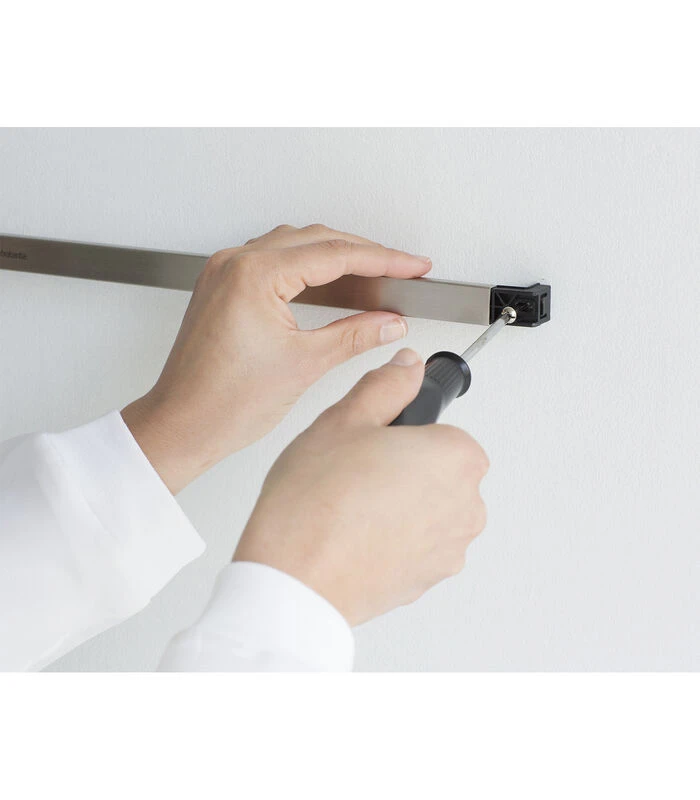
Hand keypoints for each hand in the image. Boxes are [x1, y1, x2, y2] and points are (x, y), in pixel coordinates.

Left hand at [122, 224, 430, 492]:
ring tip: (374, 277)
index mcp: (253, 275)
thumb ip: (354, 336)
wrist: (181, 426)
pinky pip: (273, 261)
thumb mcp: (304, 365)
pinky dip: (307, 268)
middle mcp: (234, 264)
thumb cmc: (222, 403)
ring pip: (294, 246)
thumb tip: (389, 323)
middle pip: (316, 240)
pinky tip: (331, 284)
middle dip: (364, 253)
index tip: (412, 266)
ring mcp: (224, 272)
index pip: (335, 254)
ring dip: (336, 257)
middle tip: (402, 270)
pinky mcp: (222, 287)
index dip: (383, 259)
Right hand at [234, 348, 488, 625]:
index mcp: (457, 458)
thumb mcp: (344, 419)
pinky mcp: (426, 581)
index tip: (374, 441)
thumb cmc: (315, 505)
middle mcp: (466, 507)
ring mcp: (449, 550)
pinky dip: (392, 537)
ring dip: (399, 503)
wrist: (294, 582)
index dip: (402, 431)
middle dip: (404, 466)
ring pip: (427, 508)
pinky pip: (415, 545)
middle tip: (355, 469)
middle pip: (438, 469)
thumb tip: (407, 367)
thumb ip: (386, 385)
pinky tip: (352, 533)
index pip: (442, 428)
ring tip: (349, 503)